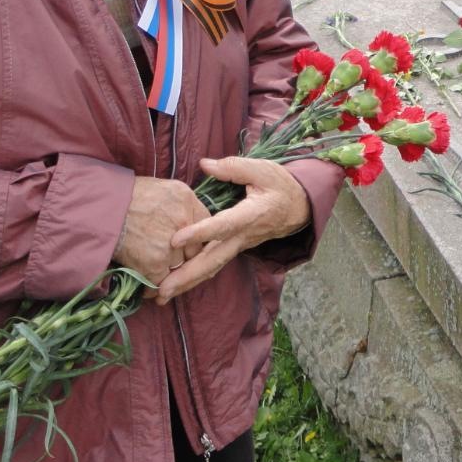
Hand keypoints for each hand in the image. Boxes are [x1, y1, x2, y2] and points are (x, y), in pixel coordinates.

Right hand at [114, 178, 209, 293]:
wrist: (98, 210)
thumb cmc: (125, 197)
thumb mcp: (162, 189)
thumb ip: (182, 205)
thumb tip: (191, 222)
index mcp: (187, 200)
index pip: (206, 226)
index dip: (196, 237)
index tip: (187, 244)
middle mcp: (184, 222)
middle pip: (195, 248)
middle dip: (184, 255)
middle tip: (170, 260)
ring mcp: (171, 245)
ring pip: (179, 265)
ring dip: (168, 270)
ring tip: (154, 273)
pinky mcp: (156, 264)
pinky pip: (163, 282)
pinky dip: (154, 287)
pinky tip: (147, 288)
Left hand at [155, 157, 310, 304]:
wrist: (300, 208)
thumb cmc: (281, 186)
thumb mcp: (262, 170)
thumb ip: (233, 167)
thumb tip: (204, 164)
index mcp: (251, 215)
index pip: (223, 226)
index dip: (200, 233)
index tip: (175, 239)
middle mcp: (244, 236)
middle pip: (214, 260)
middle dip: (187, 276)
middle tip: (162, 289)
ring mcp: (239, 245)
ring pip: (212, 268)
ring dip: (187, 283)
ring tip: (161, 296)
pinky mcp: (234, 248)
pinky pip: (214, 265)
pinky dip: (195, 278)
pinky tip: (176, 286)